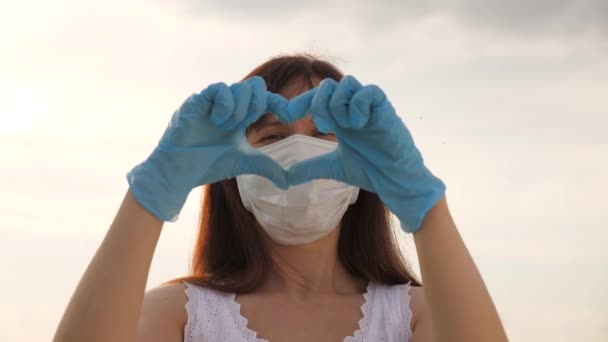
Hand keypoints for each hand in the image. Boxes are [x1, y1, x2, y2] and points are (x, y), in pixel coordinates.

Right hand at [126, 76, 312, 221]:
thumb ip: (267, 167)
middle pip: (256, 85)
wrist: (180, 171)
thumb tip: (289, 182)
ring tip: (228, 127)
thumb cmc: (207, 165)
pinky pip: (220, 89)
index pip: (265, 100)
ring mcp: (213, 102)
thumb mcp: (244, 163)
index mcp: (241, 117)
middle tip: (249, 122)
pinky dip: (226, 105)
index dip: (280, 103)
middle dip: (259, 102)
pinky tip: (219, 121)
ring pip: (240, 86)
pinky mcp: (198, 101)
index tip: (288, 116)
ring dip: (240, 108)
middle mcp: (229, 106)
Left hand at [287, 75, 445, 232]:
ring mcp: (369, 107)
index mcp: (338, 117)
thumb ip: (310, 168)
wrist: (396, 181)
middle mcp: (352, 108)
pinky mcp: (385, 109)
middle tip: (324, 126)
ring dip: (338, 104)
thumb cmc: (371, 171)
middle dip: (318, 104)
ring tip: (345, 126)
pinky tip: (359, 124)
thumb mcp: (333, 168)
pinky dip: (358, 105)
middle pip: (326, 86)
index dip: (295, 103)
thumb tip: (284, 178)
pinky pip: (369, 91)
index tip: (282, 114)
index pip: (313, 99)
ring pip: (346, 83)